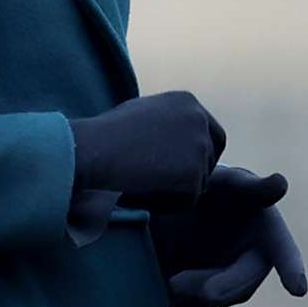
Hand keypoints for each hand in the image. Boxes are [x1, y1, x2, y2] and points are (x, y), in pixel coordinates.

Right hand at [69, 91, 223, 209]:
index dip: (200, 155)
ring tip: (138, 185)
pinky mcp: (194, 175)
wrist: (95, 149)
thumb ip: (167, 123)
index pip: (212, 134)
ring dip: (174, 191)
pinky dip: (165, 203)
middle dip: (194, 175)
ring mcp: (199, 148)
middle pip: (210, 158)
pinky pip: (186, 201)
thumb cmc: (106, 134)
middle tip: (169, 188)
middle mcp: (200, 121)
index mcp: (188, 103)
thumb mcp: (143, 113)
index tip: (184, 170)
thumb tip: (172, 144)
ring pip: (198, 182)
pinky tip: (139, 192)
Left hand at [153, 167, 307, 306]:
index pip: (282, 249)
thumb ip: (249, 186)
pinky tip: (163, 285)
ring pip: (216, 300)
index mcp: (266, 228)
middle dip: (215, 287)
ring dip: (192, 296)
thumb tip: (281, 184)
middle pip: (242, 285)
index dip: (291, 267)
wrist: (168, 205)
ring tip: (167, 279)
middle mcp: (253, 260)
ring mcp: (229, 281)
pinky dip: (178, 302)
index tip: (298, 289)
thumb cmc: (207, 185)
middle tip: (175, 283)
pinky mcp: (202, 295)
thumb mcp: (224, 181)